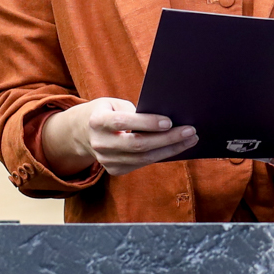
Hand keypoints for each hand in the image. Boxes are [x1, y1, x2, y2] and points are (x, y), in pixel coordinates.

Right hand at [42, 98, 196, 176]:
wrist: (82, 133)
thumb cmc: (106, 112)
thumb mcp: (113, 103)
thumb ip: (133, 109)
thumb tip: (165, 120)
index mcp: (97, 121)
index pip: (124, 123)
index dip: (147, 122)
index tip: (169, 121)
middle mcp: (100, 143)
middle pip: (138, 145)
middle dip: (167, 139)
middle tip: (190, 131)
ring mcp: (106, 160)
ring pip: (143, 158)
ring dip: (170, 149)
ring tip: (190, 139)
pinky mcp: (114, 170)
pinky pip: (142, 164)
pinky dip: (161, 155)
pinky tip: (176, 147)